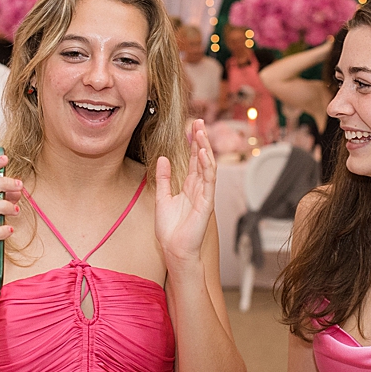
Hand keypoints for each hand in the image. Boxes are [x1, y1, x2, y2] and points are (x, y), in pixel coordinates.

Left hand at [155, 119, 215, 269]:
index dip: (192, 143)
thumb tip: (163, 159)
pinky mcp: (207, 203)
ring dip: (205, 149)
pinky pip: (209, 182)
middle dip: (201, 141)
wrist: (173, 250)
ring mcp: (204, 195)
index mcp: (189, 187)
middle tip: (199, 122)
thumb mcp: (161, 198)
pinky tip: (204, 154)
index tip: (190, 127)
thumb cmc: (169, 230)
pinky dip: (207, 167)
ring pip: (208, 167)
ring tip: (201, 132)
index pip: (193, 160)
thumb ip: (163, 178)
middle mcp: (199, 188)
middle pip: (202, 159)